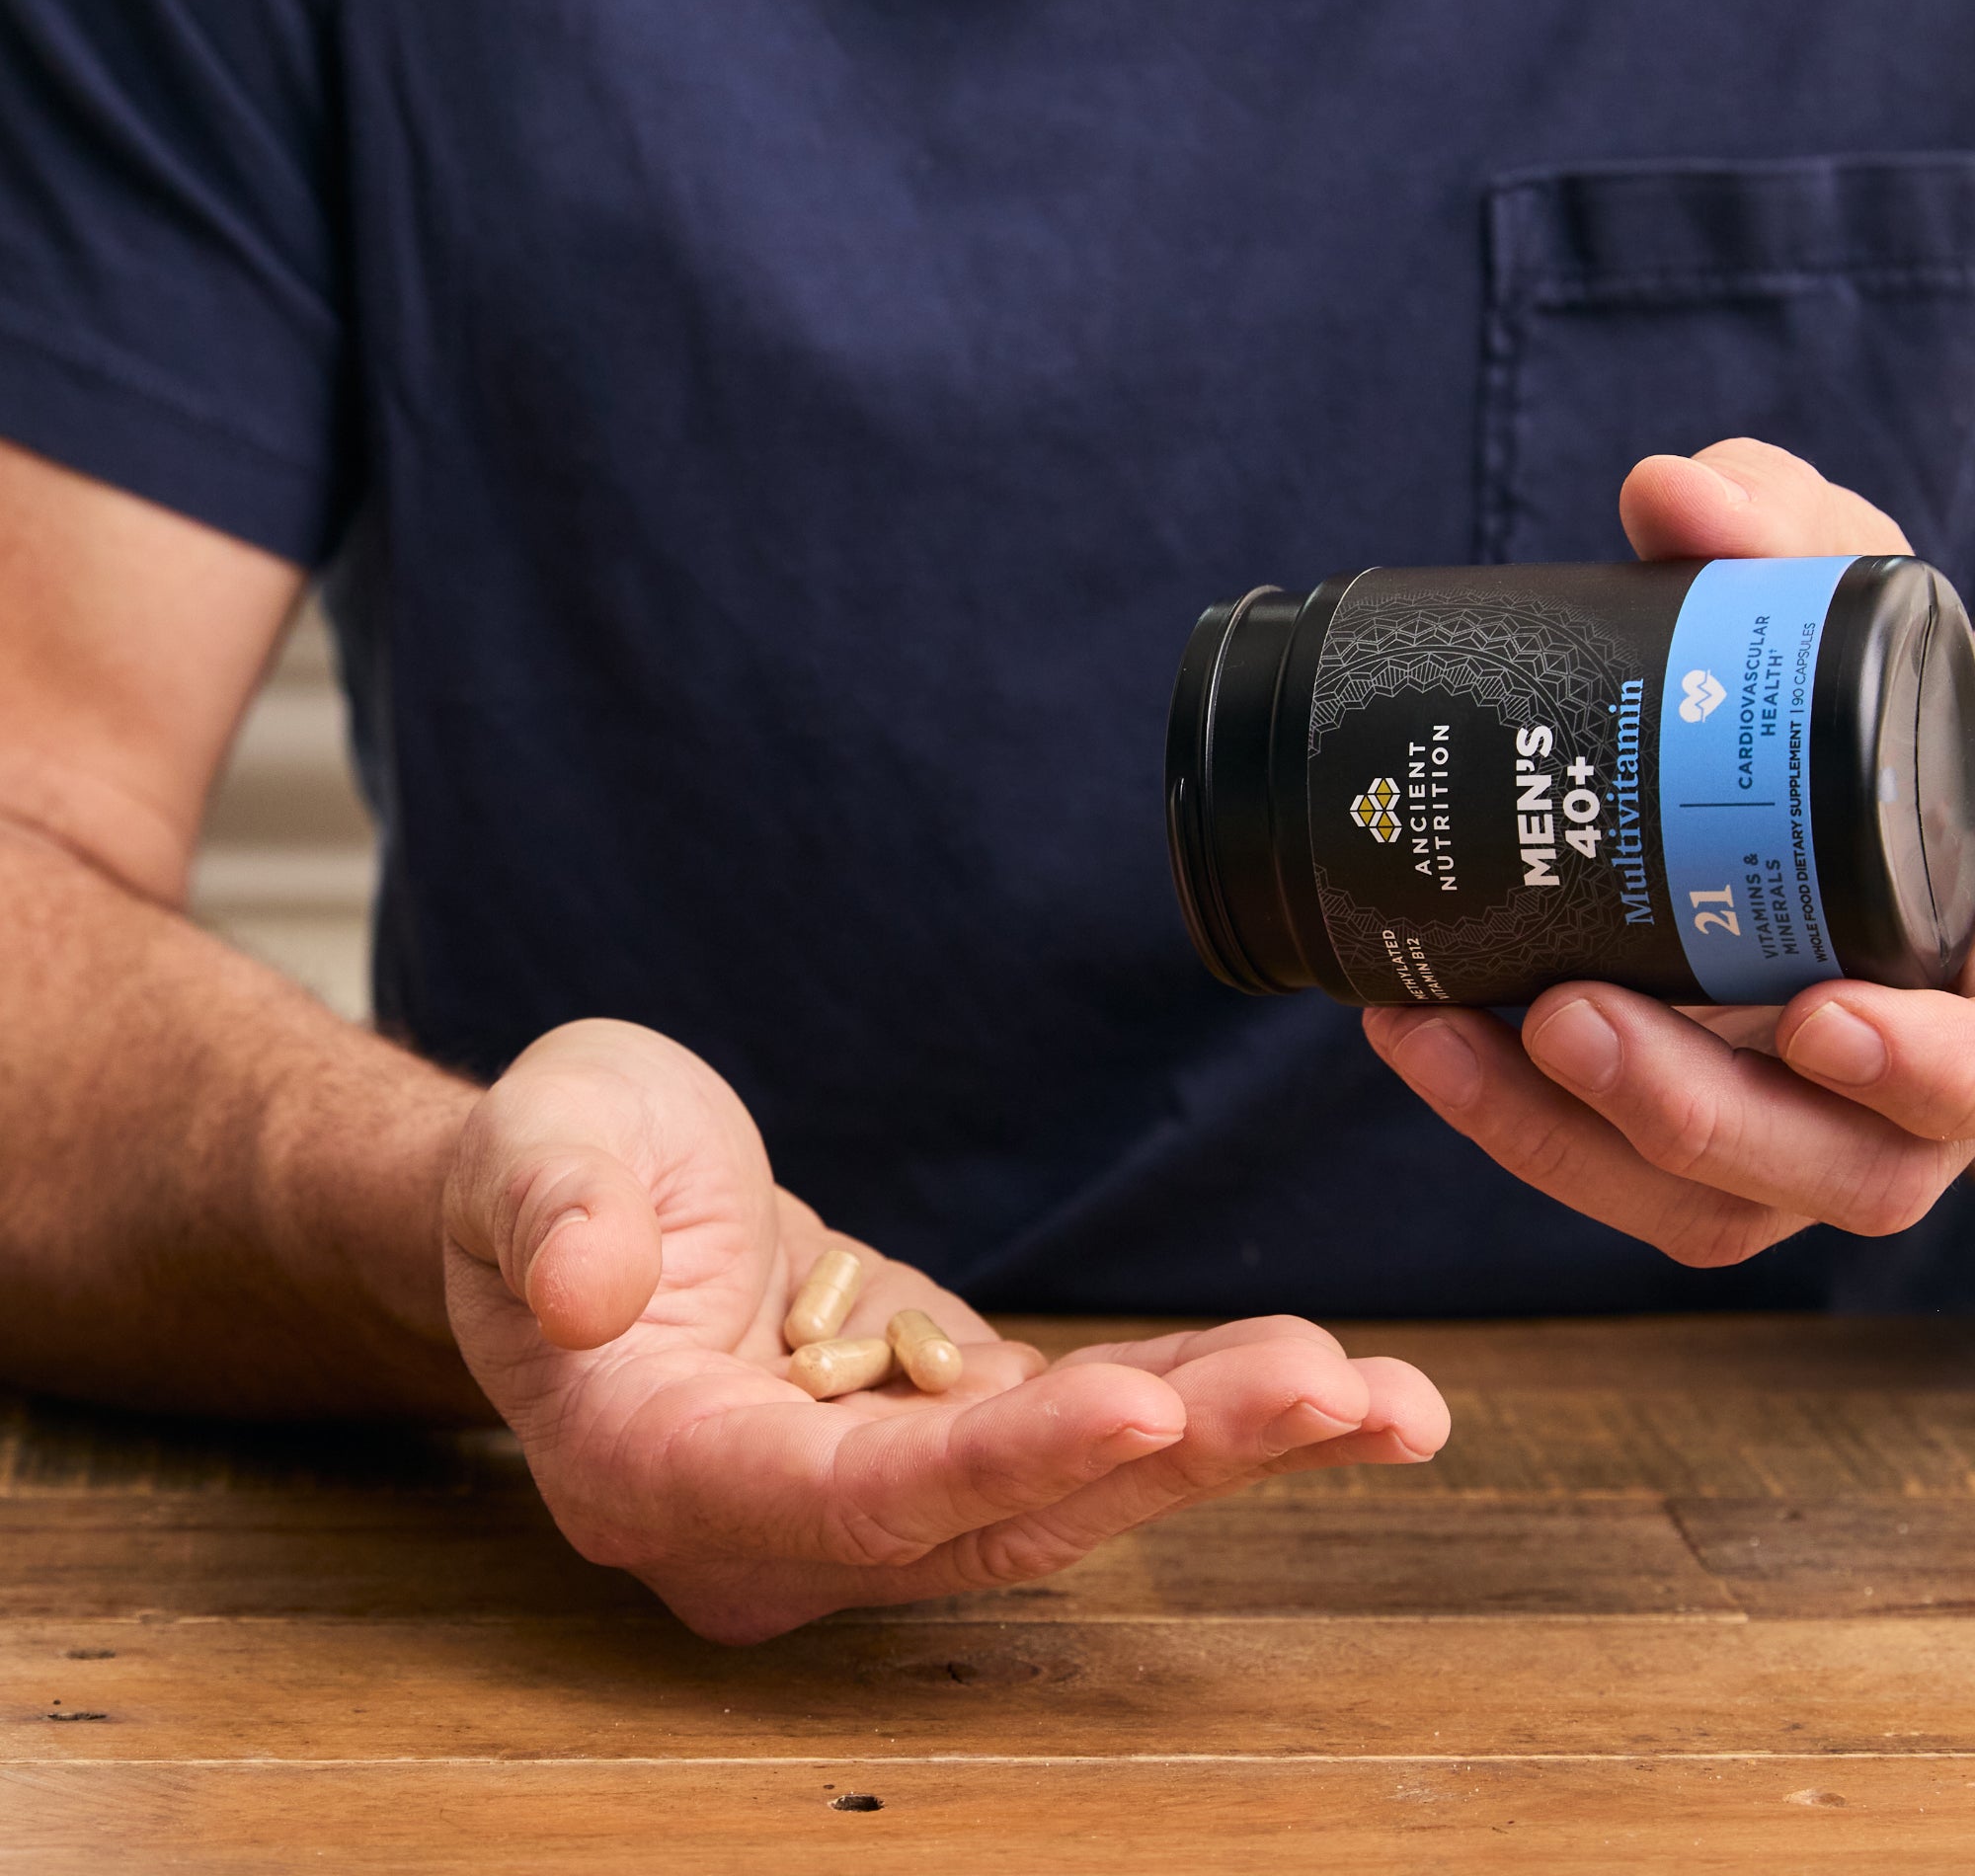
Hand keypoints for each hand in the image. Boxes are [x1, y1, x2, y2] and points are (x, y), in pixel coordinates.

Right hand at [443, 1019, 1447, 1641]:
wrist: (600, 1189)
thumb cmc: (554, 1163)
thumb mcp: (537, 1148)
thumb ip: (549, 1213)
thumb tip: (583, 1286)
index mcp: (662, 1471)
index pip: (848, 1499)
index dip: (997, 1466)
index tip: (1140, 1410)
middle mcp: (778, 1521)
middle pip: (998, 1515)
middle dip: (1175, 1455)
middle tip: (1347, 1393)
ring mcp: (868, 1485)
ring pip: (1065, 1489)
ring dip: (1226, 1440)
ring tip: (1391, 1400)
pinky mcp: (936, 1429)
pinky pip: (1077, 1429)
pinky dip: (1192, 1402)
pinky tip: (1317, 1376)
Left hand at [1366, 438, 1974, 1266]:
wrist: (1762, 791)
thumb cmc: (1840, 719)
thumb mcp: (1836, 614)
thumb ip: (1788, 545)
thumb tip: (1671, 489)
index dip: (1934, 1065)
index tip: (1818, 1016)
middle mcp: (1908, 1074)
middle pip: (1848, 1169)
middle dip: (1704, 1113)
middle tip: (1571, 1019)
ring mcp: (1795, 1127)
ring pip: (1711, 1203)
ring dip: (1565, 1134)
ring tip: (1444, 1034)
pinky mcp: (1683, 1142)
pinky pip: (1605, 1174)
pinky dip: (1506, 1118)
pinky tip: (1411, 1028)